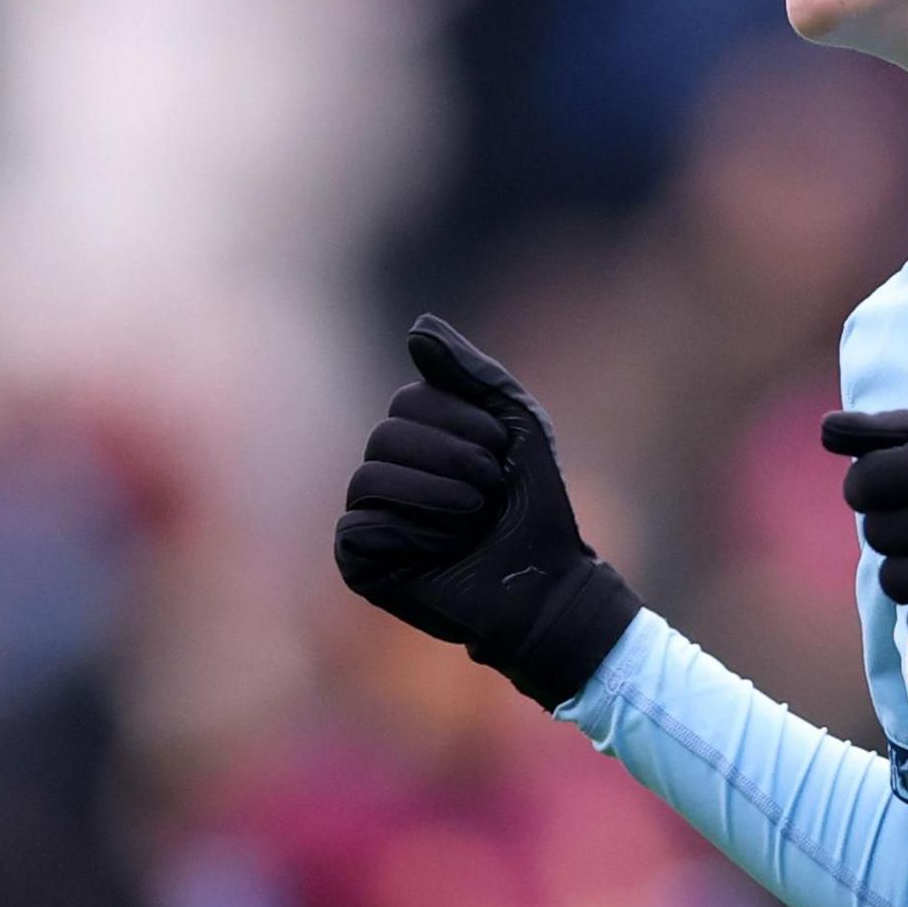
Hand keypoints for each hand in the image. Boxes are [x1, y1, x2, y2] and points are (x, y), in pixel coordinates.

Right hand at [336, 314, 641, 709]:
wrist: (548, 581)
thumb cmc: (534, 504)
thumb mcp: (515, 422)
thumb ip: (470, 372)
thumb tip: (417, 325)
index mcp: (417, 435)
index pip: (410, 398)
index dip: (466, 424)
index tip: (503, 456)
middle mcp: (385, 469)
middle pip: (386, 435)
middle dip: (456, 461)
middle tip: (490, 494)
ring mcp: (368, 514)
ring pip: (369, 477)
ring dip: (440, 497)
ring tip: (473, 520)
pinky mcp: (359, 562)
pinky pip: (361, 527)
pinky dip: (416, 533)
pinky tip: (445, 550)